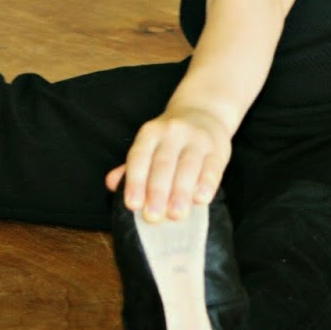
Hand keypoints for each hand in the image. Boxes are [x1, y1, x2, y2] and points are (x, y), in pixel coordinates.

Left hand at [106, 107, 232, 222]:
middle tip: (153, 217)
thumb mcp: (148, 145)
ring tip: (176, 215)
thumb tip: (111, 184)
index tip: (132, 205)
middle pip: (163, 164)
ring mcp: (197, 139)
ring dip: (181, 193)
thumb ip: (131, 167)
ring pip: (188, 166)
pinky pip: (212, 167)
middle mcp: (172, 132)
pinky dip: (207, 184)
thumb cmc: (170, 140)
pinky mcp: (219, 149)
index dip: (135, 182)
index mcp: (150, 133)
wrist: (204, 112)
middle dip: (157, 192)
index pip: (139, 157)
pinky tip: (201, 200)